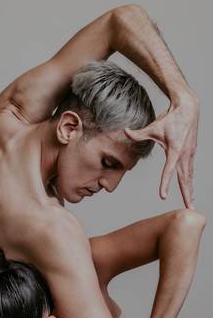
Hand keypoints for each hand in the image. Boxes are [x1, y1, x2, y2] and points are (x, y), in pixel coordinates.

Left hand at [124, 92, 198, 207]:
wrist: (188, 108)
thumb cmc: (169, 118)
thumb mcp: (153, 127)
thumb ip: (138, 133)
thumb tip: (124, 131)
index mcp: (174, 150)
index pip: (168, 171)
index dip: (165, 184)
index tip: (163, 196)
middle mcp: (184, 154)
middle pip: (185, 179)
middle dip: (186, 194)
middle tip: (189, 209)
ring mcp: (190, 154)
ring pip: (189, 176)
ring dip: (190, 190)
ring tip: (190, 204)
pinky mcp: (192, 153)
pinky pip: (190, 170)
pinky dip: (190, 181)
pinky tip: (189, 189)